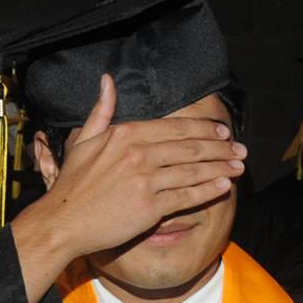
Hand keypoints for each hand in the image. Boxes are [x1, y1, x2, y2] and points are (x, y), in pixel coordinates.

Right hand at [11, 75, 244, 301]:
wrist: (62, 222)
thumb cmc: (72, 184)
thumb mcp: (84, 140)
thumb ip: (101, 110)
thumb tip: (108, 80)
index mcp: (125, 134)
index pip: (175, 127)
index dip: (204, 128)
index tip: (222, 131)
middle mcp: (138, 154)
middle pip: (190, 147)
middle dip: (220, 147)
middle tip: (240, 149)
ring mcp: (146, 181)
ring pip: (193, 171)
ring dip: (221, 167)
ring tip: (239, 166)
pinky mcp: (150, 209)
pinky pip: (187, 197)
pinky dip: (208, 191)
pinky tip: (224, 186)